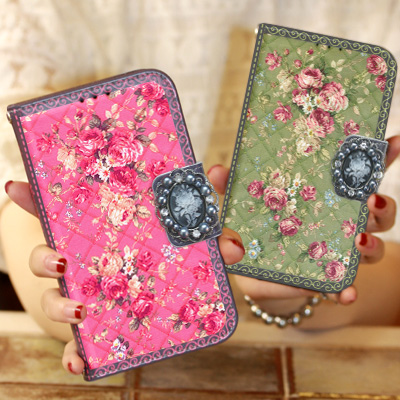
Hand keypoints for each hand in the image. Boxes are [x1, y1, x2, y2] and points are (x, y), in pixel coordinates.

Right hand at [6, 182, 244, 374]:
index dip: (34, 198)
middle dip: (43, 257)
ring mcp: (85, 298)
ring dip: (58, 306)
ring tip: (81, 310)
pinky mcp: (96, 333)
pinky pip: (75, 347)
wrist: (182, 304)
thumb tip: (219, 172)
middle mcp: (84, 265)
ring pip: (53, 301)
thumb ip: (206, 208)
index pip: (60, 213)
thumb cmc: (179, 258)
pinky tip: (81, 363)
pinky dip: (73, 356)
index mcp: (99, 235)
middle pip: (46, 258)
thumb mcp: (193, 232)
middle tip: (61, 260)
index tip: (15, 185)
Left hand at [207, 135, 399, 305]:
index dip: (378, 157)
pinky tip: (344, 292)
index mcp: (325, 195)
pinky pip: (346, 286)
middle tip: (369, 198)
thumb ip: (232, 189)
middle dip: (379, 202)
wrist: (259, 275)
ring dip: (371, 243)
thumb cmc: (256, 231)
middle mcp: (341, 220)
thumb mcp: (243, 208)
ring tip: (358, 240)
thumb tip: (217, 170)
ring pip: (373, 244)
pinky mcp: (329, 281)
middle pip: (376, 208)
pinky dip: (347, 290)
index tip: (392, 141)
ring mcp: (339, 252)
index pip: (356, 173)